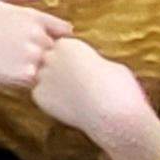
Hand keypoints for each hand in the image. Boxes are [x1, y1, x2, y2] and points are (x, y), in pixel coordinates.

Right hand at [0, 0, 70, 89]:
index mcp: (32, 16)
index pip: (63, 29)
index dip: (54, 36)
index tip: (37, 40)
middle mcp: (37, 36)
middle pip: (57, 50)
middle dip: (45, 53)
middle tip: (21, 54)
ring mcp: (32, 56)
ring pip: (48, 67)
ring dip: (38, 68)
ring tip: (13, 64)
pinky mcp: (23, 75)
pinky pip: (36, 82)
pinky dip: (26, 80)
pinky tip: (7, 73)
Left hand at [31, 37, 159, 144]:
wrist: (115, 114)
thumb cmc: (120, 89)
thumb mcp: (110, 65)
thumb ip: (91, 61)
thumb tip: (88, 64)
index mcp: (68, 45)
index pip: (61, 47)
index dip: (72, 59)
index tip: (82, 69)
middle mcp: (51, 57)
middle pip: (48, 60)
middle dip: (58, 69)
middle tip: (76, 83)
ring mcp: (43, 76)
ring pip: (42, 78)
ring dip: (53, 85)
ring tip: (74, 97)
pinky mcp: (39, 96)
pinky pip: (41, 95)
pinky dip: (51, 101)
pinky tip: (68, 107)